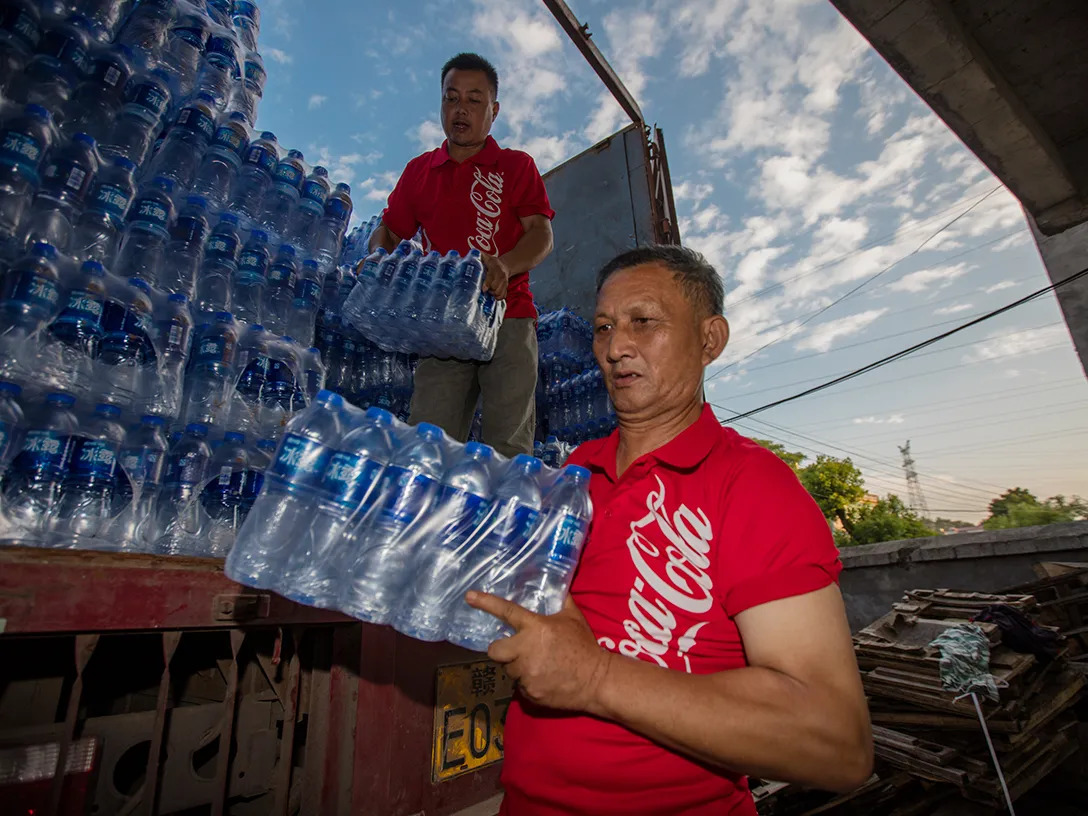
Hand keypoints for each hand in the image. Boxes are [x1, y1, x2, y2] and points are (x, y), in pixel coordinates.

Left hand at [466, 591, 612, 713]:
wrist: (597, 681)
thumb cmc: (584, 646)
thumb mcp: (574, 618)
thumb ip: (561, 601)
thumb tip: (557, 584)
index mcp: (536, 628)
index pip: (506, 612)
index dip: (486, 603)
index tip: (469, 597)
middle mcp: (526, 650)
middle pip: (495, 650)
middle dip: (502, 650)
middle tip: (516, 650)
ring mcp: (526, 674)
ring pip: (509, 669)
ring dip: (518, 667)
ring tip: (539, 665)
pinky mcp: (529, 693)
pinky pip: (520, 686)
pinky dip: (528, 683)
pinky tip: (544, 679)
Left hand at [481, 253, 510, 299]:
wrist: (505, 266)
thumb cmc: (493, 262)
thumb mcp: (486, 257)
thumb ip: (479, 255)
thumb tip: (471, 253)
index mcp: (496, 268)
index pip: (492, 277)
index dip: (487, 284)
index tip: (483, 289)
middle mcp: (502, 276)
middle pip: (495, 287)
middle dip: (489, 290)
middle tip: (484, 289)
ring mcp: (505, 282)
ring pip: (499, 293)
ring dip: (493, 294)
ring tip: (489, 291)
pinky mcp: (506, 287)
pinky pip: (503, 295)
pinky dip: (498, 297)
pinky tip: (493, 295)